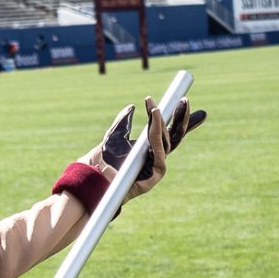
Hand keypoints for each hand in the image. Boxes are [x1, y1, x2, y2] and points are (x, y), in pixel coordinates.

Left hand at [80, 98, 204, 204]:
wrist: (94, 177)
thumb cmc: (103, 160)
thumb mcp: (114, 136)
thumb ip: (123, 122)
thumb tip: (132, 107)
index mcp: (150, 149)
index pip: (169, 131)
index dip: (179, 118)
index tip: (184, 100)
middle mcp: (156, 157)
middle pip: (175, 136)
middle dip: (182, 117)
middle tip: (184, 99)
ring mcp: (157, 166)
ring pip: (166, 141)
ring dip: (161, 121)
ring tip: (155, 106)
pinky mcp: (155, 175)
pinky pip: (159, 149)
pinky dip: (157, 131)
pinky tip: (155, 116)